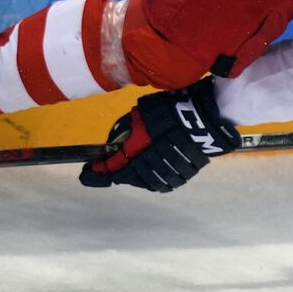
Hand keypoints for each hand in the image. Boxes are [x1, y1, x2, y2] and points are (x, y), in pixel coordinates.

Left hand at [80, 78, 240, 191]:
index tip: (86, 174)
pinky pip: (166, 181)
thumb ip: (127, 130)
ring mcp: (171, 173)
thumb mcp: (142, 115)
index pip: (112, 171)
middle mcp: (153, 169)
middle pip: (129, 178)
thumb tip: (119, 143)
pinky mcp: (186, 173)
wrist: (206, 116)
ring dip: (138, 175)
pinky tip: (155, 167)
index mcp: (139, 155)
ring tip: (134, 165)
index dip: (97, 174)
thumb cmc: (171, 110)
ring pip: (148, 181)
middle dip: (118, 172)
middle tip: (110, 164)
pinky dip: (156, 175)